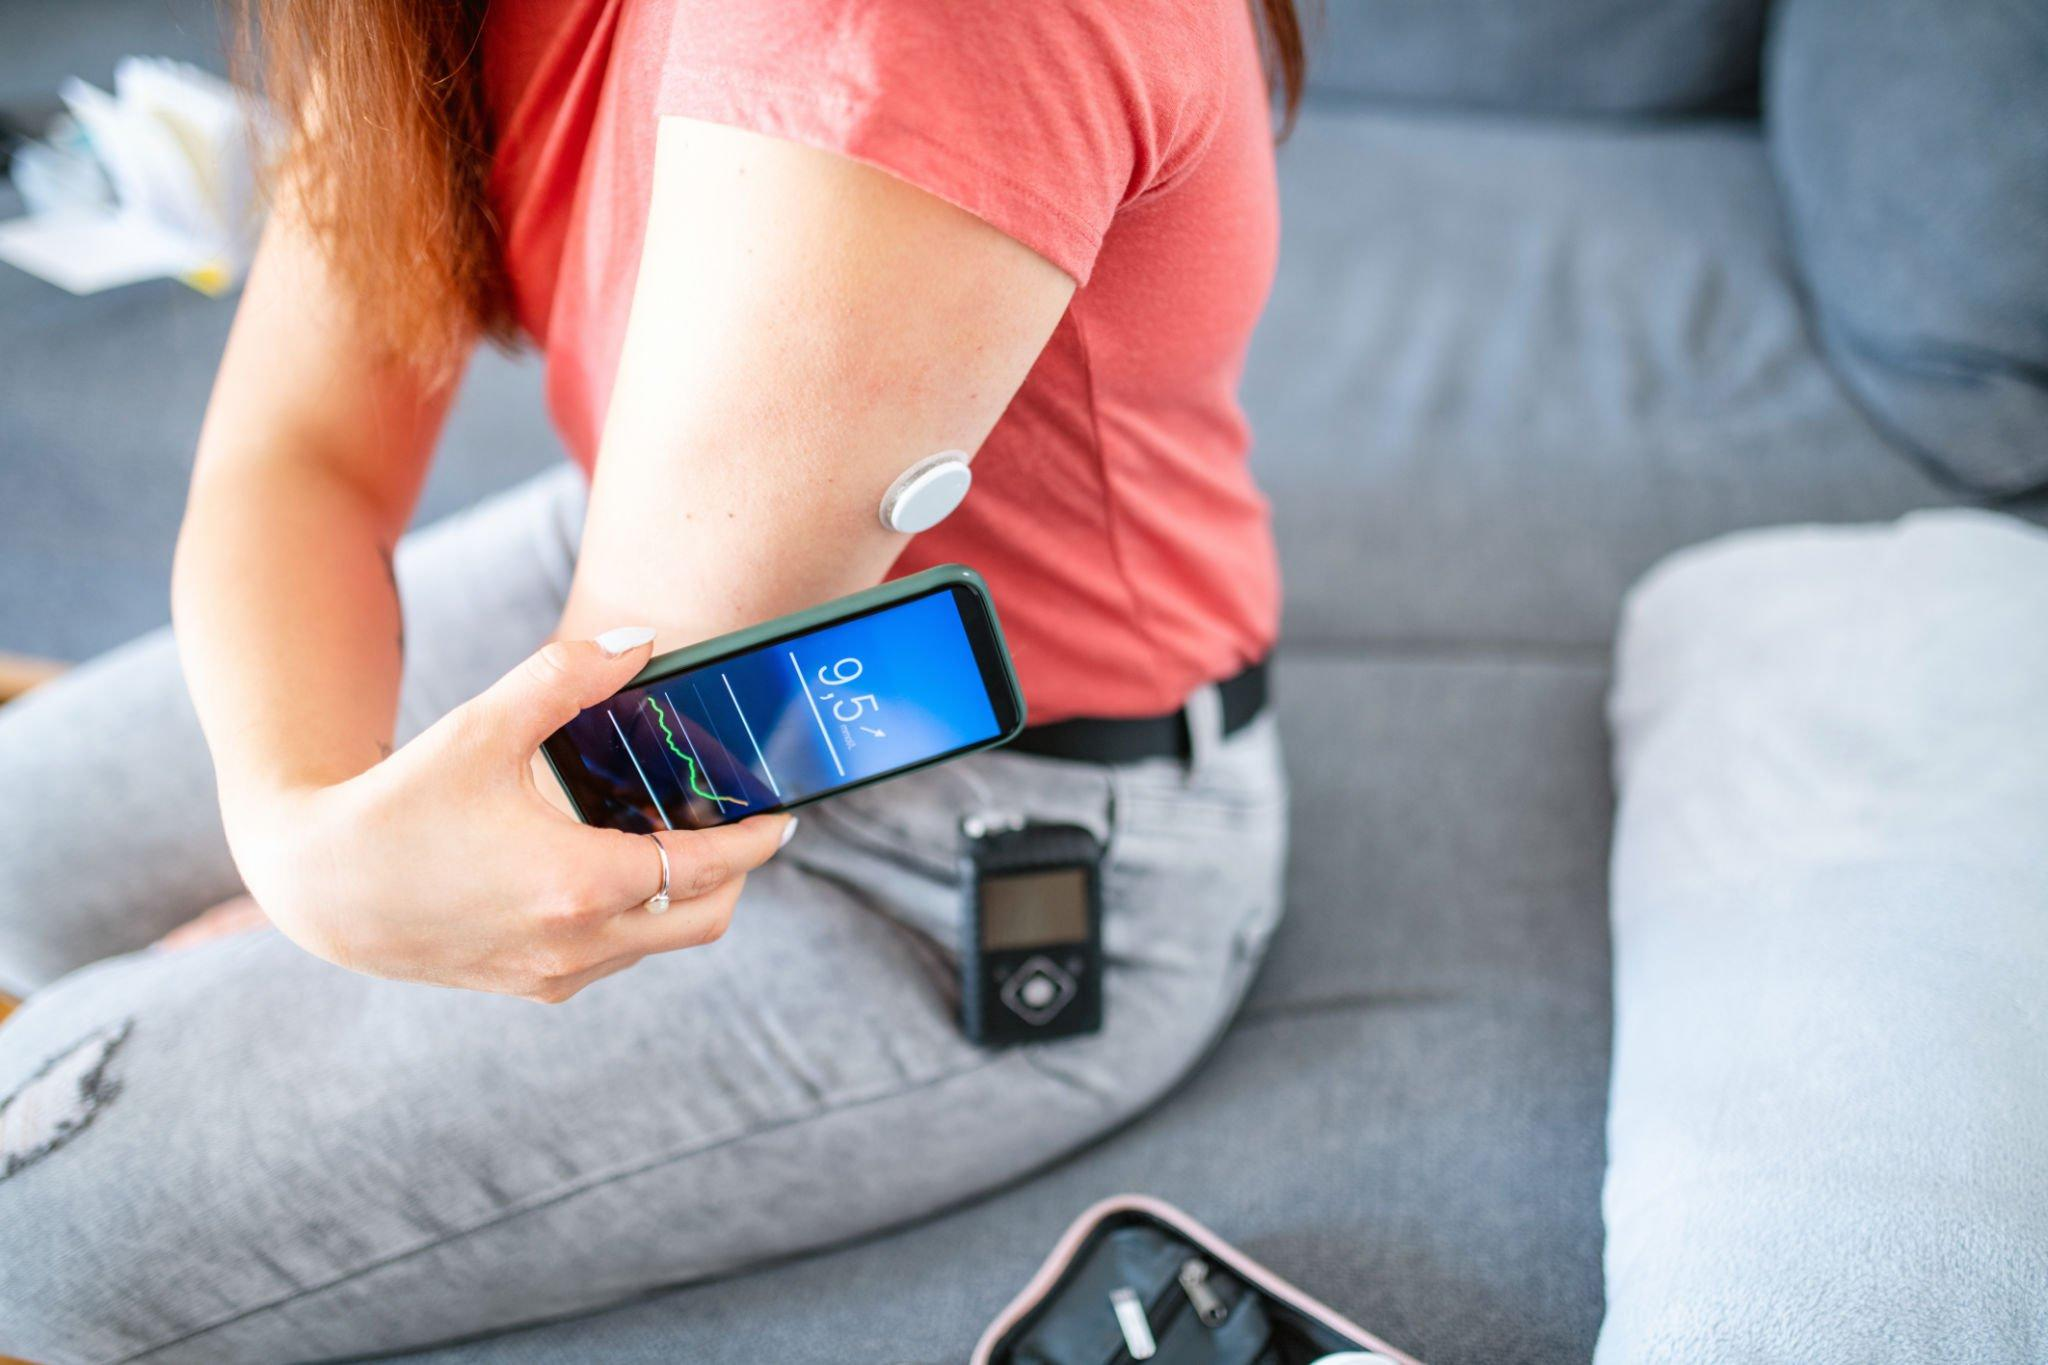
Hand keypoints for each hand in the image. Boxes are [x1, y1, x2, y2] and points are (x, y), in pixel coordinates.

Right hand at [222, 631, 792, 1000]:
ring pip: (664, 941)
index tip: (785, 816)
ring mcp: (559, 975)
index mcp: (578, 884)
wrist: (322, 890)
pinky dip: (641, 916)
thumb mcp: (482, 725)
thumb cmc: (400, 802)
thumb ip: (567, 675)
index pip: (707, 868)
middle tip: (736, 822)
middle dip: (737, 873)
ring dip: (686, 894)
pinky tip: (616, 864)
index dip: (757, 840)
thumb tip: (640, 640)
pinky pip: (620, 955)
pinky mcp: (536, 988)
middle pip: (707, 918)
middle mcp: (579, 943)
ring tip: (674, 834)